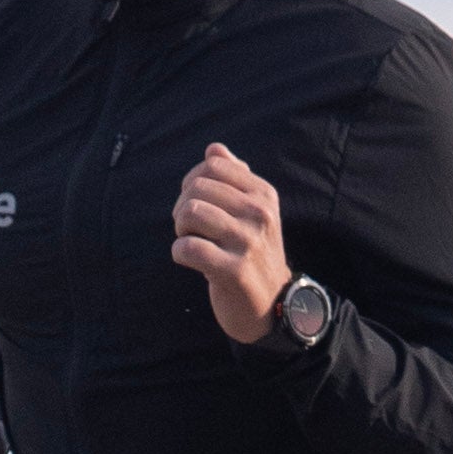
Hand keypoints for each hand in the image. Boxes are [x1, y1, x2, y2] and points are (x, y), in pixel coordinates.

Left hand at [171, 143, 291, 342]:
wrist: (273, 305)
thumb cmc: (253, 255)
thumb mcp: (253, 213)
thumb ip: (234, 178)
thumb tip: (214, 149)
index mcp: (263, 194)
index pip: (213, 165)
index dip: (192, 182)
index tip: (195, 203)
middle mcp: (260, 213)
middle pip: (197, 188)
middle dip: (182, 207)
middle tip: (188, 228)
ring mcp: (248, 242)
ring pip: (191, 213)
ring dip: (180, 229)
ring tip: (191, 241)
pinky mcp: (234, 271)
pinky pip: (188, 248)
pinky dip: (179, 253)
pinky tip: (190, 260)